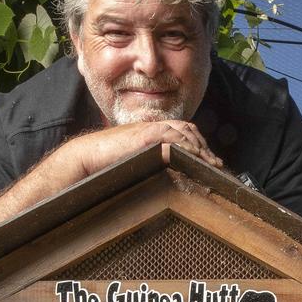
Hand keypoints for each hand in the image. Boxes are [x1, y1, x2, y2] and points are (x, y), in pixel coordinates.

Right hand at [60, 120, 223, 179]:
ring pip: (183, 131)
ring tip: (209, 162)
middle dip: (204, 145)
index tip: (209, 160)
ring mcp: (148, 130)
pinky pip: (171, 137)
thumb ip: (149, 162)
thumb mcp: (134, 161)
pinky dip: (186, 145)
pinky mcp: (144, 136)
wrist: (85, 156)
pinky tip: (194, 157)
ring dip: (199, 146)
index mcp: (151, 132)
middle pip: (187, 129)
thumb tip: (163, 174)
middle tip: (215, 163)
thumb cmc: (105, 162)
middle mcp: (152, 127)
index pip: (182, 131)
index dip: (198, 143)